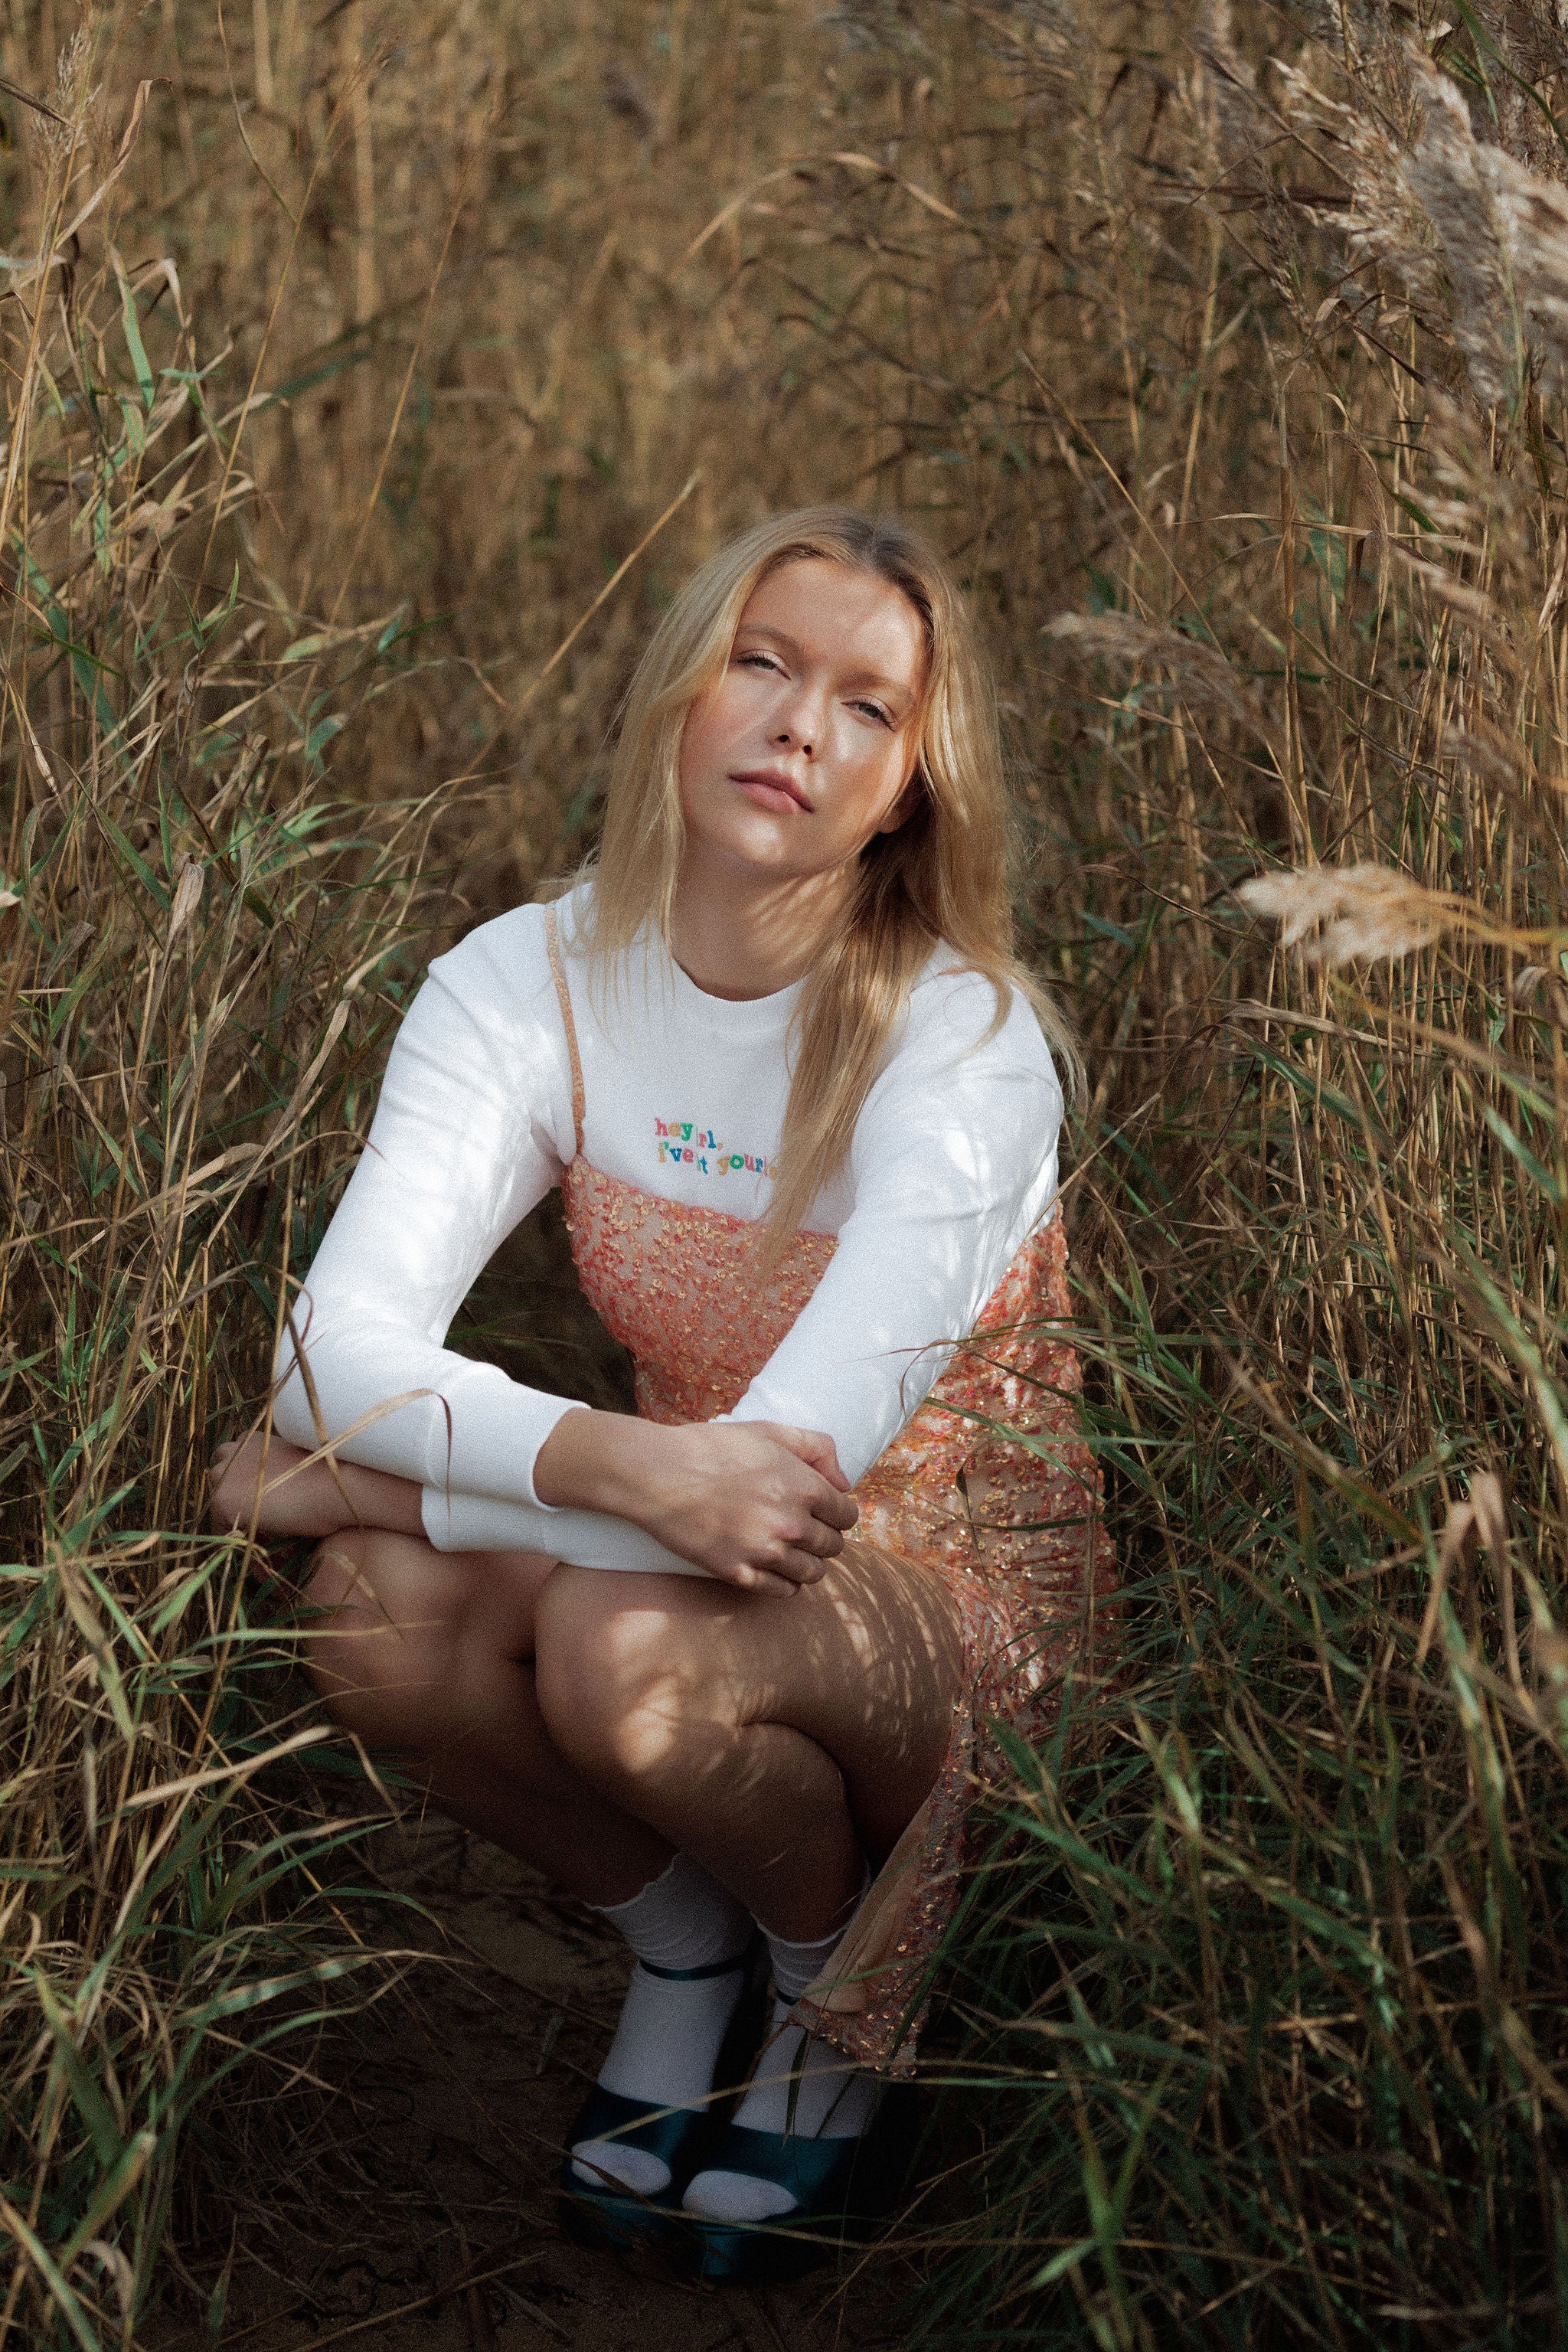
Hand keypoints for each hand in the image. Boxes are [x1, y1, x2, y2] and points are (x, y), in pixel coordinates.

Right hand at [533, 1411, 858, 1595]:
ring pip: (812, 1573)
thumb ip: (817, 1448)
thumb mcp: (769, 1432)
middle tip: (809, 1531)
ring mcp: (764, 1551)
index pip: (847, 1516)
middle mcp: (790, 1523)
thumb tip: (842, 1482)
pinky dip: (786, 1583)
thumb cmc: (713, 1447)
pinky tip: (776, 1569)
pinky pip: (781, 1590)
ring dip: (809, 1563)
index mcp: (804, 1486)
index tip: (827, 1513)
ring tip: (794, 1552)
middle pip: (833, 1547)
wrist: (657, 1473)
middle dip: (825, 1539)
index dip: (839, 1514)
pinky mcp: (737, 1572)